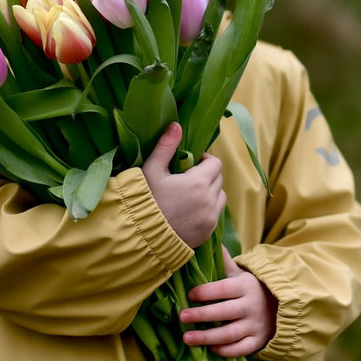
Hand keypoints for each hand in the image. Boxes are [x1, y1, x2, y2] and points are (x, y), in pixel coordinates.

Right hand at [141, 123, 224, 247]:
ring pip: (220, 198)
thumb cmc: (144, 199)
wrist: (140, 235)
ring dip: (210, 193)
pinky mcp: (208, 232)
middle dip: (207, 175)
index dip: (205, 160)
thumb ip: (166, 146)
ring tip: (191, 195)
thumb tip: (176, 125)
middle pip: (219, 180)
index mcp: (198, 182)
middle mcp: (209, 200)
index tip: (191, 163)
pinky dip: (208, 210)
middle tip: (188, 179)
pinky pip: (215, 215)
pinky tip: (190, 212)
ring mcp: (210, 218)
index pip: (215, 163)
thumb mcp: (151, 170)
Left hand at [180, 248, 277, 356]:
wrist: (279, 308)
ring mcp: (255, 325)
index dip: (206, 291)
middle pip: (225, 312)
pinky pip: (241, 349)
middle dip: (202, 315)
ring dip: (207, 338)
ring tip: (186, 338)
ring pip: (230, 334)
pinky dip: (225, 351)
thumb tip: (208, 238)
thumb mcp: (240, 274)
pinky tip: (210, 349)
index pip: (224, 288)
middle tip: (181, 316)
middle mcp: (250, 306)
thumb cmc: (250, 289)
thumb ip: (224, 261)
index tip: (190, 294)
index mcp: (244, 287)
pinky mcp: (258, 341)